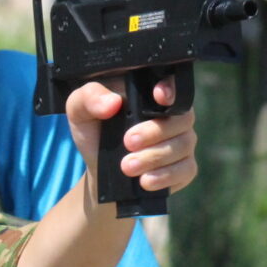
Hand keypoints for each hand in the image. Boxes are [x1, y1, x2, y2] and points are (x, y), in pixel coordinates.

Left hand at [64, 76, 199, 201]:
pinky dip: (165, 176)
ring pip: (183, 145)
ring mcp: (182, 142)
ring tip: (127, 166)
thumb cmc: (95, 133)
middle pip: (181, 119)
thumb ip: (89, 98)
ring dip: (155, 157)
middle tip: (128, 142)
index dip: (171, 89)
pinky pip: (186, 169)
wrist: (100, 171)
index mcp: (152, 95)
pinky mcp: (184, 168)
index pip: (173, 84)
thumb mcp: (81, 111)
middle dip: (154, 132)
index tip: (158, 97)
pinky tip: (145, 181)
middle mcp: (174, 116)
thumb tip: (112, 103)